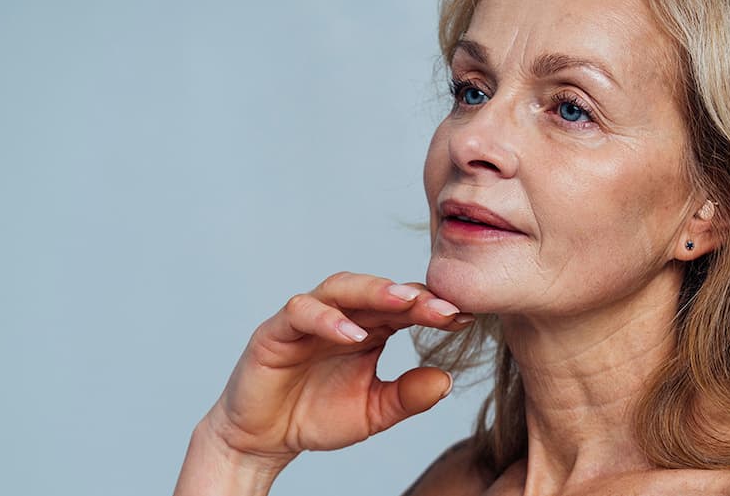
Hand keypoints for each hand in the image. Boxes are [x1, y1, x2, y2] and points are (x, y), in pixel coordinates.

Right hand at [202, 272, 472, 468]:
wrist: (263, 440)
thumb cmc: (316, 416)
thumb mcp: (373, 412)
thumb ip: (407, 396)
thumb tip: (447, 380)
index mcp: (368, 329)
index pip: (404, 308)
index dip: (433, 310)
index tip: (466, 318)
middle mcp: (340, 315)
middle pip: (378, 291)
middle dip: (412, 295)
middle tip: (444, 305)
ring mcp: (307, 318)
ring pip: (341, 288)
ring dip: (373, 292)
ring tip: (405, 301)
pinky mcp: (276, 330)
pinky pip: (301, 312)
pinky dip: (327, 319)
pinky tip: (353, 334)